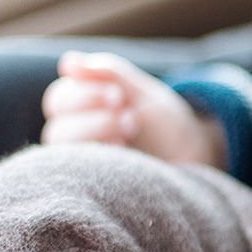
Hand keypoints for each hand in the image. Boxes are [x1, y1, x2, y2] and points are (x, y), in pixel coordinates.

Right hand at [41, 51, 225, 167]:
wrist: (194, 160)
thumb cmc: (165, 126)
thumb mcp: (142, 92)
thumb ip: (108, 72)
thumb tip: (68, 61)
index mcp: (82, 113)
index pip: (58, 101)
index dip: (83, 94)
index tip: (118, 95)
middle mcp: (76, 142)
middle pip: (57, 130)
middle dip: (94, 118)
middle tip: (130, 119)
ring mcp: (84, 168)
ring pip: (65, 155)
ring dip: (96, 137)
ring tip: (130, 132)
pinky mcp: (95, 190)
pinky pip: (79, 180)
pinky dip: (99, 162)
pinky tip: (124, 154)